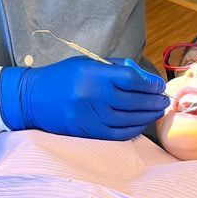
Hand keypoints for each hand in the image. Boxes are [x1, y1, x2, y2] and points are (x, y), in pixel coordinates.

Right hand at [0, 56, 167, 140]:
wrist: (33, 98)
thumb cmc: (62, 77)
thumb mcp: (86, 63)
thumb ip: (114, 68)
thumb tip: (142, 76)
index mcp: (93, 74)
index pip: (131, 79)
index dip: (149, 83)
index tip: (159, 85)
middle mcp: (92, 95)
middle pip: (134, 100)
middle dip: (153, 100)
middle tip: (164, 100)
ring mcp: (90, 116)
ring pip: (129, 119)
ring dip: (147, 116)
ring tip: (157, 111)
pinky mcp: (86, 132)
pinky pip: (118, 134)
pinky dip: (134, 130)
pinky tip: (142, 124)